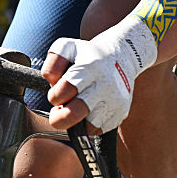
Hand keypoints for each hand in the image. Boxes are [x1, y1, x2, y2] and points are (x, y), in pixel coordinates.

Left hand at [43, 16, 157, 131]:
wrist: (123, 56)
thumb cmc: (89, 54)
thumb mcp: (67, 48)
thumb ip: (52, 64)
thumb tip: (53, 84)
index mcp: (90, 68)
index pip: (64, 90)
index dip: (54, 96)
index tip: (56, 93)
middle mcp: (105, 85)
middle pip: (73, 114)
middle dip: (58, 118)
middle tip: (57, 112)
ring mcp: (115, 101)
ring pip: (86, 126)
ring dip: (76, 120)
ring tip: (76, 107)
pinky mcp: (120, 113)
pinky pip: (97, 130)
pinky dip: (88, 123)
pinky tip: (88, 110)